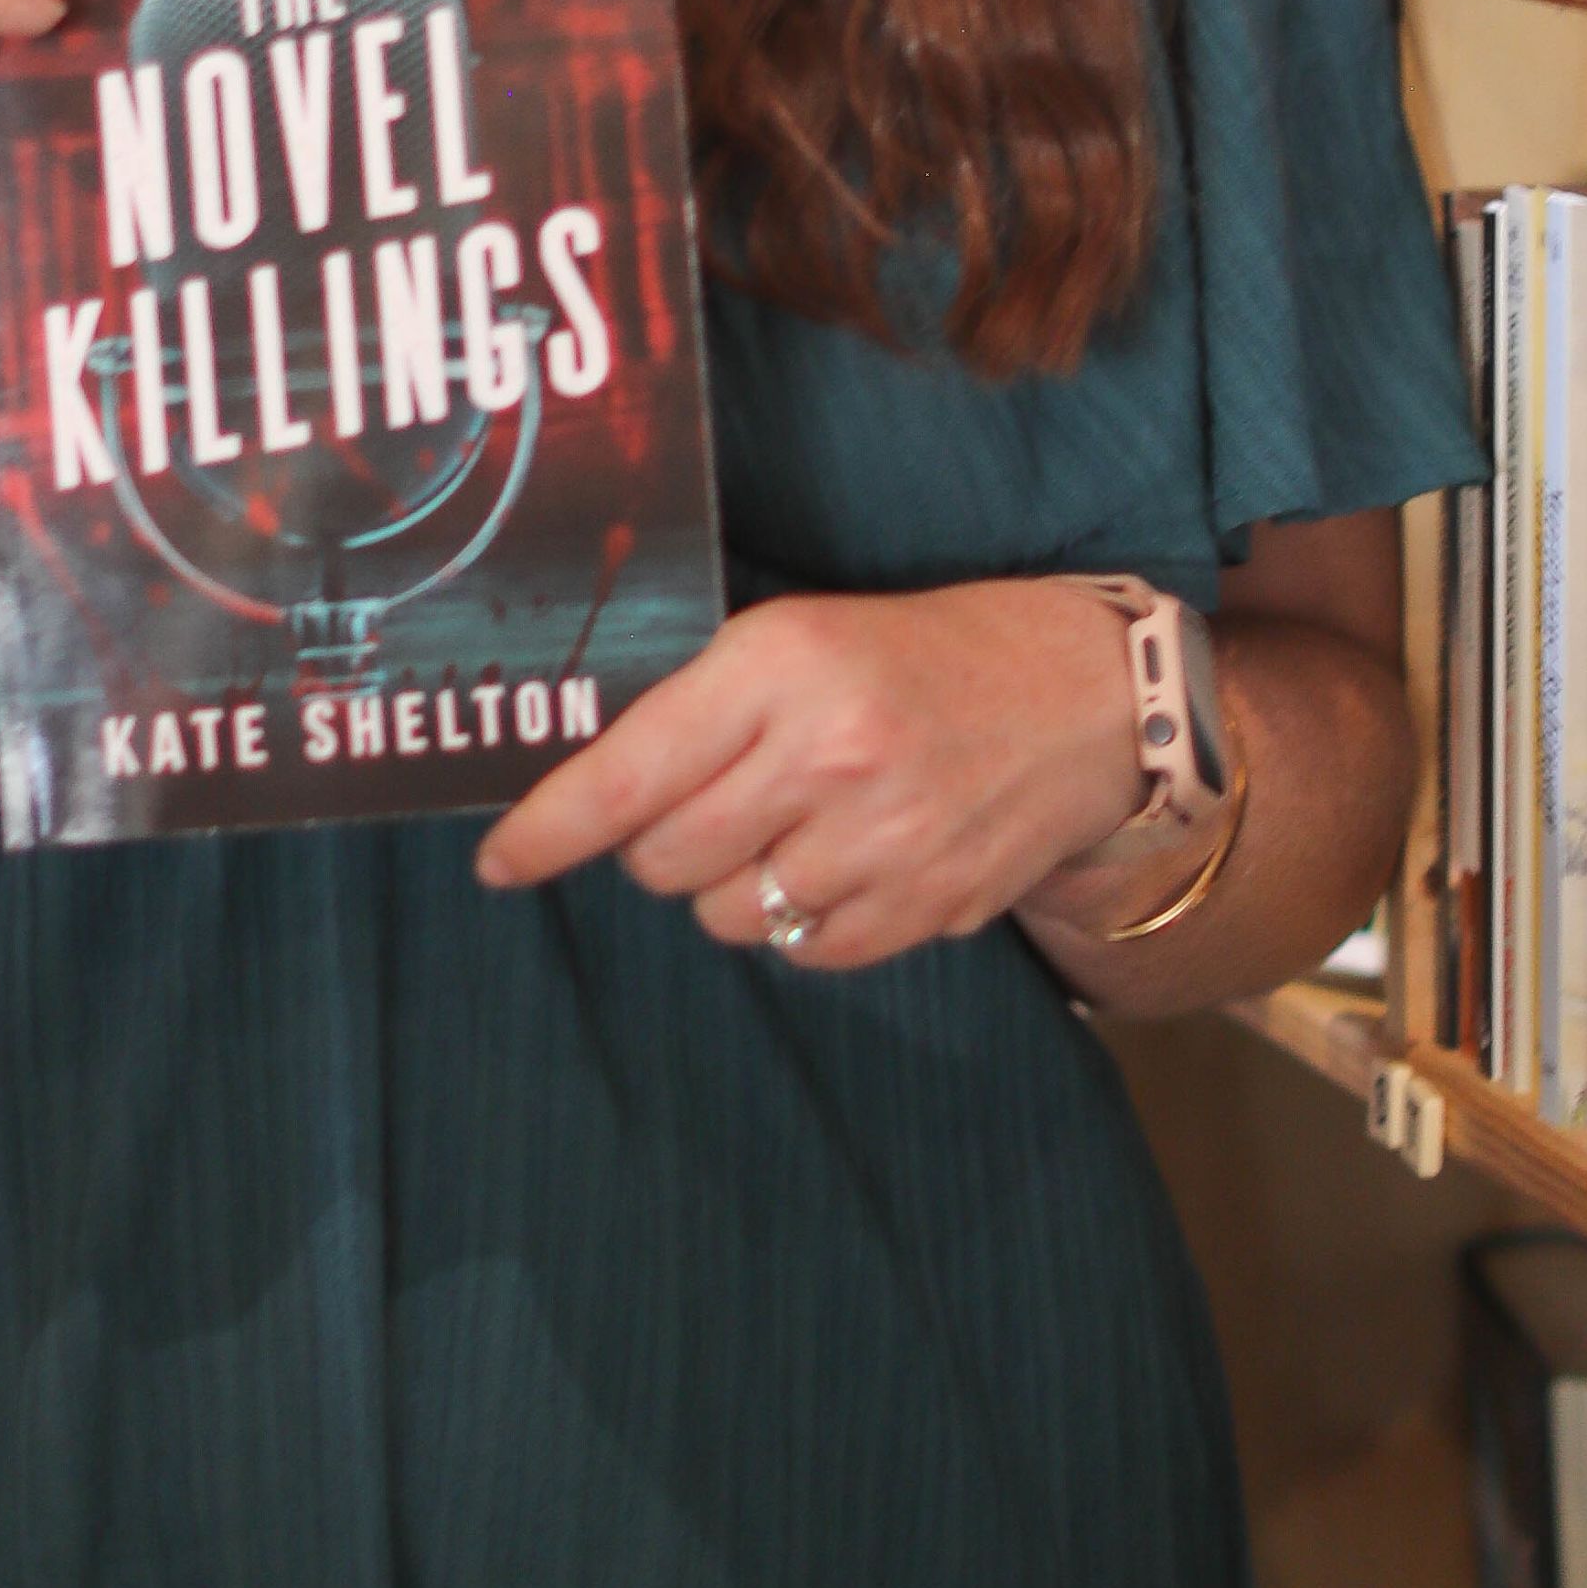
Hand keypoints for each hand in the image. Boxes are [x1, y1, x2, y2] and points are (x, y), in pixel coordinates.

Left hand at [474, 577, 1145, 971]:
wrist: (1087, 696)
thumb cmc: (923, 655)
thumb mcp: (803, 636)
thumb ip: (703, 707)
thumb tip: (589, 791)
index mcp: (781, 666)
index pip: (627, 775)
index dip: (547, 830)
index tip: (499, 862)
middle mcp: (827, 757)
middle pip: (662, 859)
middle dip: (655, 846)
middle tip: (704, 807)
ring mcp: (881, 841)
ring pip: (725, 916)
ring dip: (728, 886)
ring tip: (786, 828)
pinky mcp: (926, 906)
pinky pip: (802, 952)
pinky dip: (797, 922)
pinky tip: (837, 864)